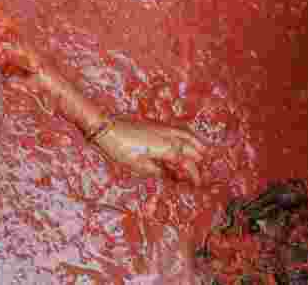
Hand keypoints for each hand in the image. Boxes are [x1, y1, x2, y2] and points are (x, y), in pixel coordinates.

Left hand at [92, 118, 206, 184]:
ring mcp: (161, 127)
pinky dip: (185, 135)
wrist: (105, 127)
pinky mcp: (154, 124)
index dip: (194, 174)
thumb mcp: (137, 165)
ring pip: (185, 134)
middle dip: (198, 160)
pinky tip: (183, 139)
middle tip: (201, 171)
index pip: (186, 162)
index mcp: (165, 147)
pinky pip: (177, 129)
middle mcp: (167, 135)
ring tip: (202, 152)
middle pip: (190, 147)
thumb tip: (169, 176)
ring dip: (195, 144)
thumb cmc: (119, 147)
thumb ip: (156, 171)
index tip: (197, 184)